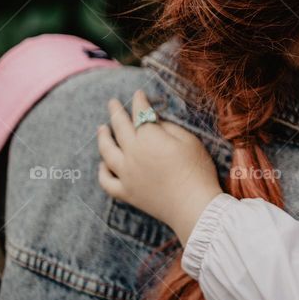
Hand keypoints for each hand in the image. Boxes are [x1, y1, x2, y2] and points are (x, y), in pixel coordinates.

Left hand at [97, 90, 222, 244]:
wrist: (195, 205)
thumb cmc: (197, 170)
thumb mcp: (189, 141)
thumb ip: (169, 128)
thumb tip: (155, 123)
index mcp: (149, 138)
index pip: (140, 114)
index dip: (139, 101)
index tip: (138, 94)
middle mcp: (132, 154)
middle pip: (119, 128)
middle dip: (115, 112)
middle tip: (112, 103)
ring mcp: (126, 174)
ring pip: (106, 152)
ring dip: (102, 138)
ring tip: (100, 129)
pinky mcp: (127, 193)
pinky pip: (106, 181)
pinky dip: (102, 171)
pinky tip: (102, 165)